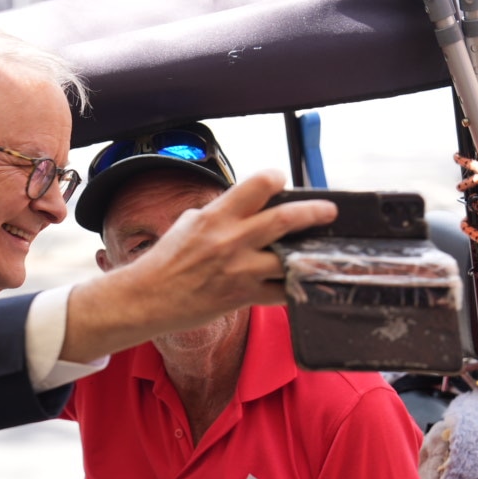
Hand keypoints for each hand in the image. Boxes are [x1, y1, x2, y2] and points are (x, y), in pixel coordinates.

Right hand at [61, 172, 337, 363]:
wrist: (148, 298)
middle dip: (314, 212)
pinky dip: (294, 287)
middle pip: (285, 219)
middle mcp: (231, 240)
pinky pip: (281, 292)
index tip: (283, 182)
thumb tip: (242, 207)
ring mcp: (240, 270)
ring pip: (289, 259)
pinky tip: (303, 282)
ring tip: (323, 250)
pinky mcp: (243, 297)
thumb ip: (220, 213)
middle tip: (329, 211)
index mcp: (217, 216)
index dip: (276, 179)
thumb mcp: (189, 223)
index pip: (258, 185)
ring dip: (310, 253)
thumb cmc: (166, 261)